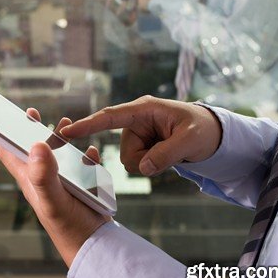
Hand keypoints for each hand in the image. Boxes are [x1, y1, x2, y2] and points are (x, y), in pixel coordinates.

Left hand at [0, 108, 108, 266]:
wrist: (93, 242)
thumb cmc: (67, 226)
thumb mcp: (53, 199)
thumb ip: (43, 175)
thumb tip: (36, 145)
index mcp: (30, 179)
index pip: (8, 152)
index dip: (1, 134)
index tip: (0, 116)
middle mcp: (42, 177)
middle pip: (32, 148)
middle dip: (32, 129)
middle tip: (33, 113)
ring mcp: (61, 180)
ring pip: (57, 153)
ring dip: (61, 138)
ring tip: (66, 124)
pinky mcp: (80, 183)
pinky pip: (81, 162)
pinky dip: (85, 154)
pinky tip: (91, 153)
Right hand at [60, 96, 221, 176]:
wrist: (210, 135)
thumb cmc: (202, 130)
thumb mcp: (190, 141)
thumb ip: (166, 154)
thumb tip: (143, 168)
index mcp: (144, 109)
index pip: (110, 117)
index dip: (88, 124)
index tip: (67, 131)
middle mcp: (136, 120)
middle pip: (125, 152)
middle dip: (146, 160)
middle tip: (172, 151)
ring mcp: (136, 134)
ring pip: (130, 161)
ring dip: (150, 163)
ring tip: (170, 151)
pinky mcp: (139, 145)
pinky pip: (137, 164)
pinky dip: (151, 165)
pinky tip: (165, 154)